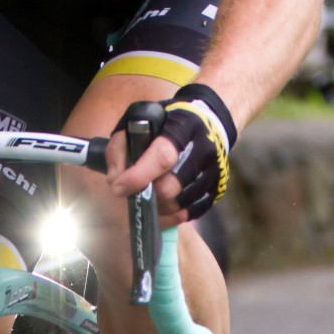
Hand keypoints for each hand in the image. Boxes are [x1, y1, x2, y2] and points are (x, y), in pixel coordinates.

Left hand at [106, 84, 236, 225]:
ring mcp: (214, 172)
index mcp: (182, 127)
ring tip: (147, 199)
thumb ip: (122, 143)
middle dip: (147, 194)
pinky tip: (163, 208)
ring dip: (158, 208)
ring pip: (180, 204)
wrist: (210, 119)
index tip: (118, 187)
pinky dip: (174, 215)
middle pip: (171, 187)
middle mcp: (203, 151)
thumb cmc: (169, 119)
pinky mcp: (219, 188)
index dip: (138, 175)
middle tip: (134, 192)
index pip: (162, 156)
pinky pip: (193, 212)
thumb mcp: (138, 118)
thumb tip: (114, 179)